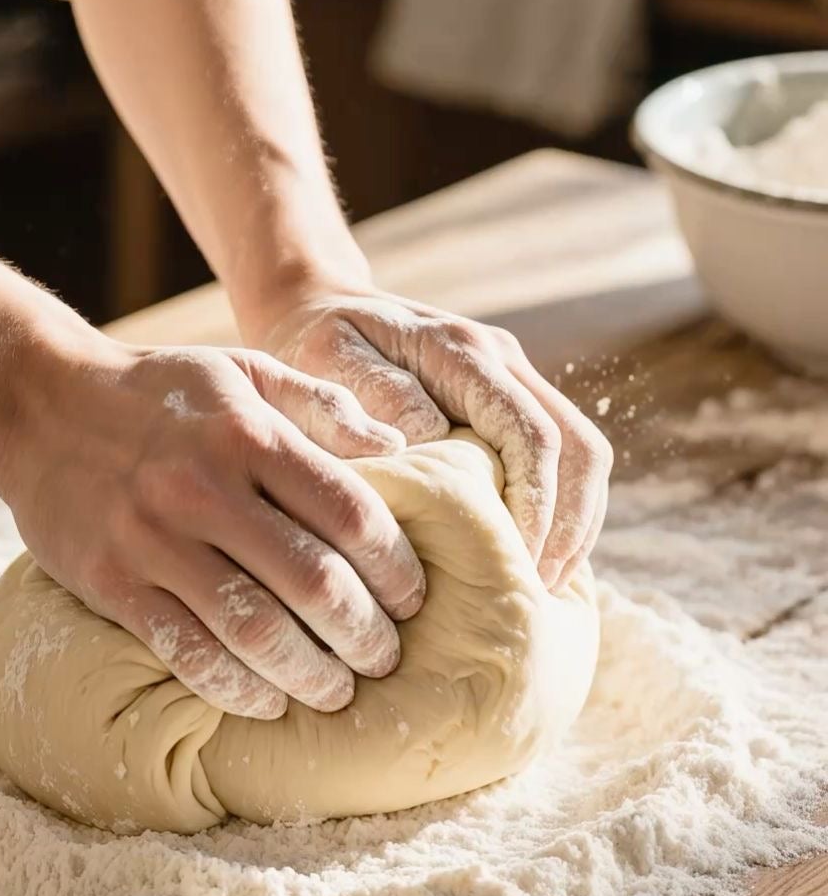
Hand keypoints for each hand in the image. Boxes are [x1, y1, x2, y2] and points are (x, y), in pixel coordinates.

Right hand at [0, 329, 425, 719]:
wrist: (38, 402)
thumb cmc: (160, 391)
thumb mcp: (245, 369)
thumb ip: (323, 405)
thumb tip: (403, 443)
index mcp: (249, 434)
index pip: (350, 514)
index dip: (395, 567)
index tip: (412, 598)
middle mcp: (204, 488)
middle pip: (314, 583)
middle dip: (364, 634)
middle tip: (385, 657)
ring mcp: (152, 540)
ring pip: (254, 630)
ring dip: (309, 674)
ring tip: (336, 690)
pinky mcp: (110, 582)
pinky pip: (186, 652)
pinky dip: (236, 687)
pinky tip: (267, 699)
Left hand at [253, 290, 611, 590]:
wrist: (317, 303)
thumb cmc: (311, 342)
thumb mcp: (324, 360)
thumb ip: (373, 393)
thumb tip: (430, 437)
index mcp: (462, 350)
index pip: (530, 433)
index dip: (535, 505)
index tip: (514, 563)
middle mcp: (503, 359)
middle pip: (578, 445)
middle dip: (568, 525)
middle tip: (537, 592)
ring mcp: (515, 376)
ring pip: (583, 453)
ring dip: (574, 523)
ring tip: (542, 587)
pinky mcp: (511, 399)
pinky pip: (563, 457)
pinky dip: (562, 511)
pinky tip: (534, 559)